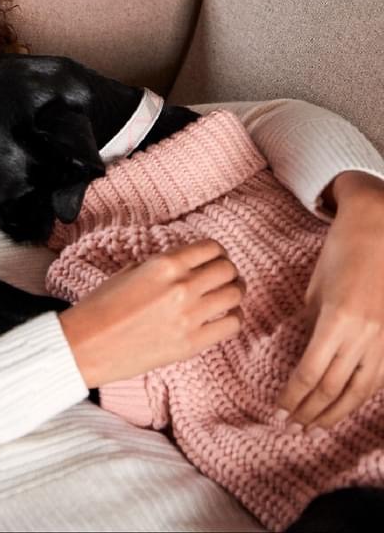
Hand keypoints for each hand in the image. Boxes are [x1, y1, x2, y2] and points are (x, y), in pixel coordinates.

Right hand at [58, 239, 242, 387]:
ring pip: (235, 295)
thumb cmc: (102, 306)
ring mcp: (189, 316)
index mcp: (164, 264)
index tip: (216, 258)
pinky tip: (224, 317)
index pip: (211, 248)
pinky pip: (232, 325)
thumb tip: (186, 264)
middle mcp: (182, 286)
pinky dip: (233, 318)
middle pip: (227, 270)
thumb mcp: (129, 271)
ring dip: (234, 292)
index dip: (218, 252)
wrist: (87, 344)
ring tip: (227, 295)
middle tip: (224, 277)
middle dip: (228, 271)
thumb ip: (162, 265)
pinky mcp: (192, 343)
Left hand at [277, 171, 383, 429]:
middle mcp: (364, 334)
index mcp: (338, 319)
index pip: (311, 372)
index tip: (279, 410)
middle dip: (311, 410)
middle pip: (334, 387)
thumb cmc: (341, 251)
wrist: (380, 228)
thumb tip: (306, 353)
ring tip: (316, 424)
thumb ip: (313, 323)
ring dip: (335, 411)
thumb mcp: (317, 287)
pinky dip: (359, 395)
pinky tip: (345, 404)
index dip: (294, 396)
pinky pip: (377, 377)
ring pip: (359, 389)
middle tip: (292, 424)